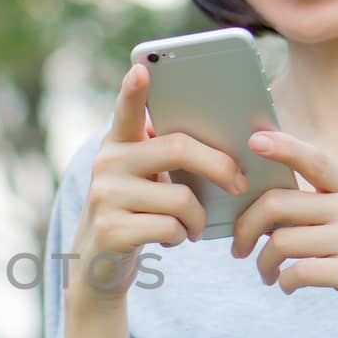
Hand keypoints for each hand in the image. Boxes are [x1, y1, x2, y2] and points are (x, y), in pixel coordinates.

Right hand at [68, 63, 248, 305]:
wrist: (98, 268)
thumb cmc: (137, 216)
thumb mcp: (144, 182)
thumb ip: (167, 159)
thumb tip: (230, 153)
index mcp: (118, 145)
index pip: (127, 111)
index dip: (134, 90)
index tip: (142, 68)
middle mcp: (106, 164)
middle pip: (177, 149)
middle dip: (219, 166)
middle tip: (239, 183)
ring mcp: (105, 196)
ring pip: (181, 198)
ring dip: (198, 218)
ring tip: (192, 226)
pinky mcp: (110, 229)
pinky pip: (171, 228)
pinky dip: (181, 237)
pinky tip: (172, 240)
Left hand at [228, 129, 337, 337]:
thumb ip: (319, 210)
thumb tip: (260, 206)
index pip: (315, 160)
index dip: (284, 147)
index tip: (254, 140)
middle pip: (278, 204)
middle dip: (246, 228)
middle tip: (239, 249)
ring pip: (281, 241)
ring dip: (263, 263)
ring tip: (267, 275)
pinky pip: (297, 272)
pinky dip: (283, 282)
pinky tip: (287, 287)